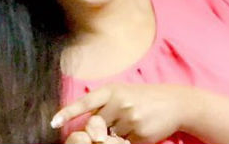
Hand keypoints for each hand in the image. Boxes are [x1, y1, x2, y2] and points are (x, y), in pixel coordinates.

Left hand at [52, 83, 193, 143]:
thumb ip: (103, 106)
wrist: (174, 103)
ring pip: (109, 136)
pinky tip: (138, 130)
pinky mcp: (141, 134)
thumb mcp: (121, 93)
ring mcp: (130, 118)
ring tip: (131, 122)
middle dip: (98, 129)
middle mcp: (119, 102)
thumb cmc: (142, 97)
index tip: (54, 122)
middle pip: (95, 124)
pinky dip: (127, 141)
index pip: (85, 102)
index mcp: (111, 90)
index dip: (68, 112)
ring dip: (115, 135)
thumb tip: (90, 129)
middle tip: (113, 124)